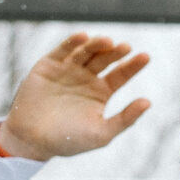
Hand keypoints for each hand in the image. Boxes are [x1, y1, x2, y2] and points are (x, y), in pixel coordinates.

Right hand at [0, 33, 150, 162]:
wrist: (32, 140)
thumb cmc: (68, 141)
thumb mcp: (101, 134)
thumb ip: (125, 119)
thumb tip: (148, 102)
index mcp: (101, 92)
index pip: (121, 74)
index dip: (133, 65)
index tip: (145, 57)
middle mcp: (87, 78)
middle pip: (105, 59)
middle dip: (116, 52)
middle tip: (125, 47)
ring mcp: (68, 69)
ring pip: (87, 51)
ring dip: (97, 44)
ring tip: (108, 42)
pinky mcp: (50, 64)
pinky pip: (63, 49)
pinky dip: (73, 42)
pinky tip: (84, 38)